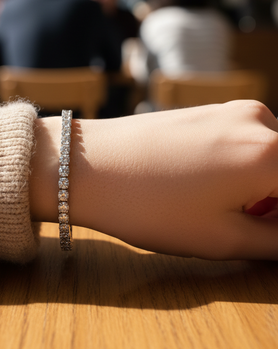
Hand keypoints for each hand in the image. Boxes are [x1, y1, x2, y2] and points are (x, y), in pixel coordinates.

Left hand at [30, 100, 277, 259]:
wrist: (89, 164)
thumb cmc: (151, 206)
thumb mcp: (223, 239)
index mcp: (273, 155)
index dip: (277, 220)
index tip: (265, 234)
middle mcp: (261, 121)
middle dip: (276, 202)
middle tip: (255, 229)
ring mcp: (235, 109)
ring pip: (274, 155)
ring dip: (268, 186)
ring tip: (234, 213)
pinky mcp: (214, 109)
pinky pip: (252, 140)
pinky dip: (250, 167)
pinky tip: (218, 189)